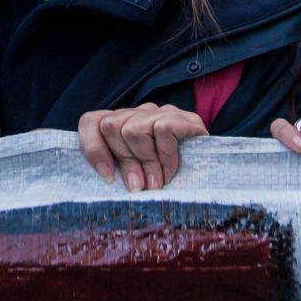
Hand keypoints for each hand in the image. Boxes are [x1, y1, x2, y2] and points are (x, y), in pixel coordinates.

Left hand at [78, 103, 207, 190]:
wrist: (210, 175)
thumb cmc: (162, 181)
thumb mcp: (133, 178)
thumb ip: (118, 173)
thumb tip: (108, 183)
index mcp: (119, 125)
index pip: (91, 122)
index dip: (93, 148)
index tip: (108, 178)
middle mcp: (136, 114)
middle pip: (111, 126)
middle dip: (125, 162)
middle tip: (139, 187)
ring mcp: (160, 113)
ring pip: (133, 129)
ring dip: (146, 162)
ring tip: (157, 183)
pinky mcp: (184, 118)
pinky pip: (163, 129)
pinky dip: (166, 155)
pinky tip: (171, 171)